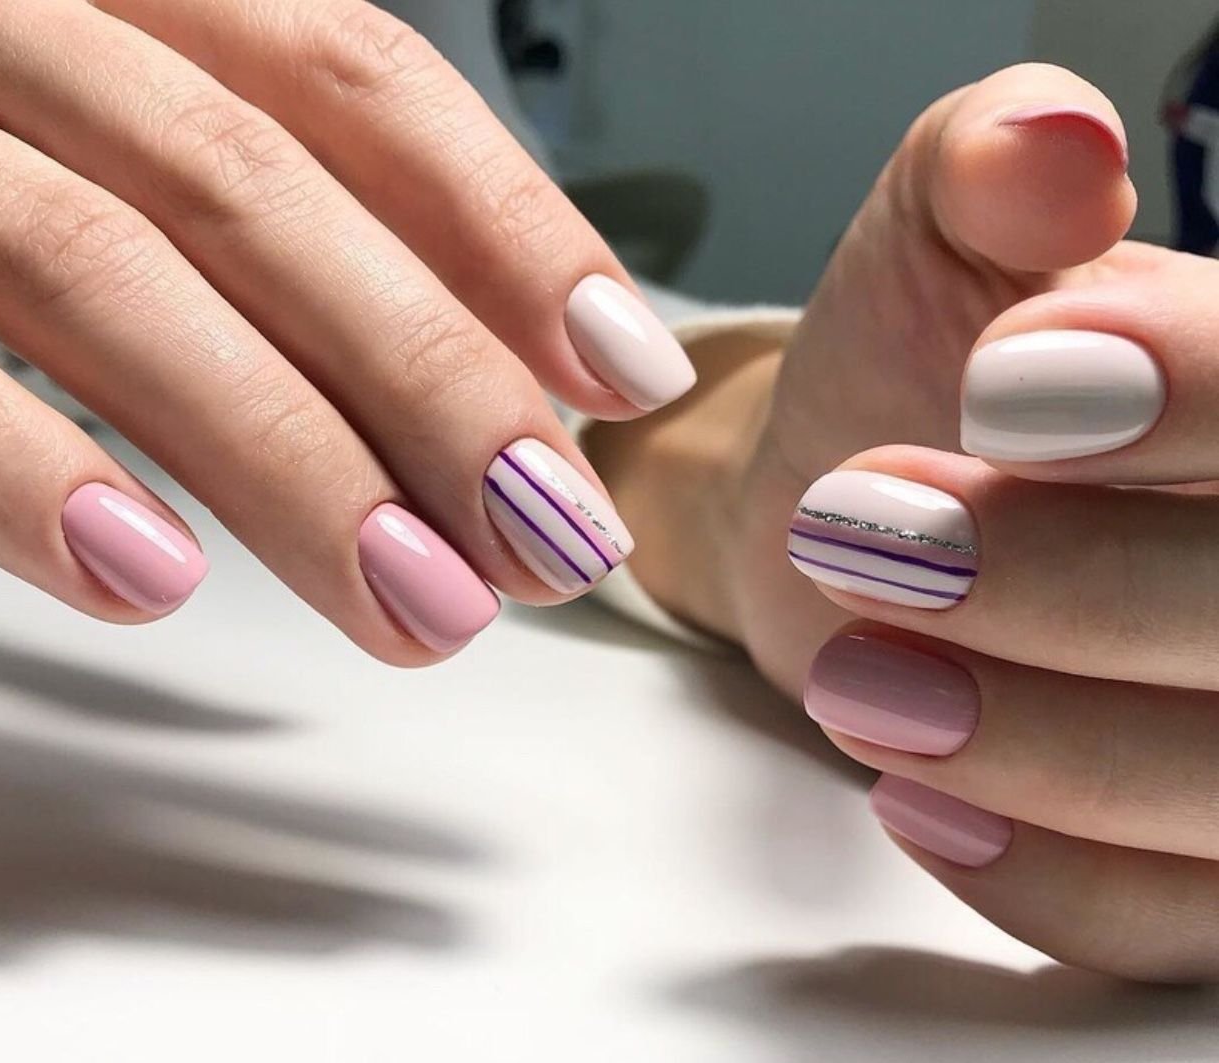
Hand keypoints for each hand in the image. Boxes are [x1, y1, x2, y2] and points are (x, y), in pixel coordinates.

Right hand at [0, 0, 694, 661]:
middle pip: (261, 188)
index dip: (511, 226)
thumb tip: (519, 362)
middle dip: (432, 382)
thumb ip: (293, 215)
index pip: (355, 75)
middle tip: (549, 544)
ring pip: (109, 272)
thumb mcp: (124, 125)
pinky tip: (153, 583)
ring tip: (423, 610)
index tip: (623, 374)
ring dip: (291, 464)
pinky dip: (27, 469)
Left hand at [595, 63, 1218, 980]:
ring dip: (1033, 738)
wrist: (861, 501)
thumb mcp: (938, 232)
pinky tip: (916, 800)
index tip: (998, 379)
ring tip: (858, 676)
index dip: (1189, 396)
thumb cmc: (913, 366)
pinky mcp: (1203, 864)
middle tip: (862, 528)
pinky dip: (1041, 874)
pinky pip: (1169, 925)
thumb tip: (1051, 141)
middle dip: (1062, 579)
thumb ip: (989, 165)